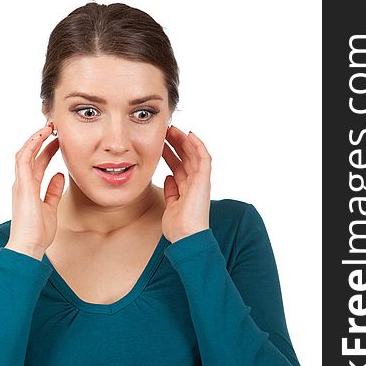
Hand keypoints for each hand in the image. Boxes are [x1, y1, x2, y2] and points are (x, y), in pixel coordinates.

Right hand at [5, 123, 64, 259]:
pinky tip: (41, 136)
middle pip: (31, 155)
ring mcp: (21, 183)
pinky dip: (32, 146)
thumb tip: (60, 175)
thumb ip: (53, 191)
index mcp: (29, 189)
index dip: (47, 150)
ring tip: (48, 126)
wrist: (28, 246)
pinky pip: (24, 159)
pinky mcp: (22, 185)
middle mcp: (23, 183)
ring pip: (25, 153)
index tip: (58, 140)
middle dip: (41, 140)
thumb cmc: (38, 232)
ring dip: (36, 138)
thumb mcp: (51, 208)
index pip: (38, 163)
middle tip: (54, 127)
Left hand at [161, 125, 210, 243]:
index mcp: (187, 189)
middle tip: (165, 131)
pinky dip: (198, 145)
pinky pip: (204, 158)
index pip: (179, 166)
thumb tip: (168, 178)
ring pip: (193, 154)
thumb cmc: (178, 226)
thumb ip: (171, 191)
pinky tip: (190, 135)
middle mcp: (195, 183)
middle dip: (176, 143)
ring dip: (183, 141)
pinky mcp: (204, 180)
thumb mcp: (171, 205)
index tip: (161, 143)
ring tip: (173, 129)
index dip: (171, 154)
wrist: (186, 236)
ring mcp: (200, 181)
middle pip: (186, 158)